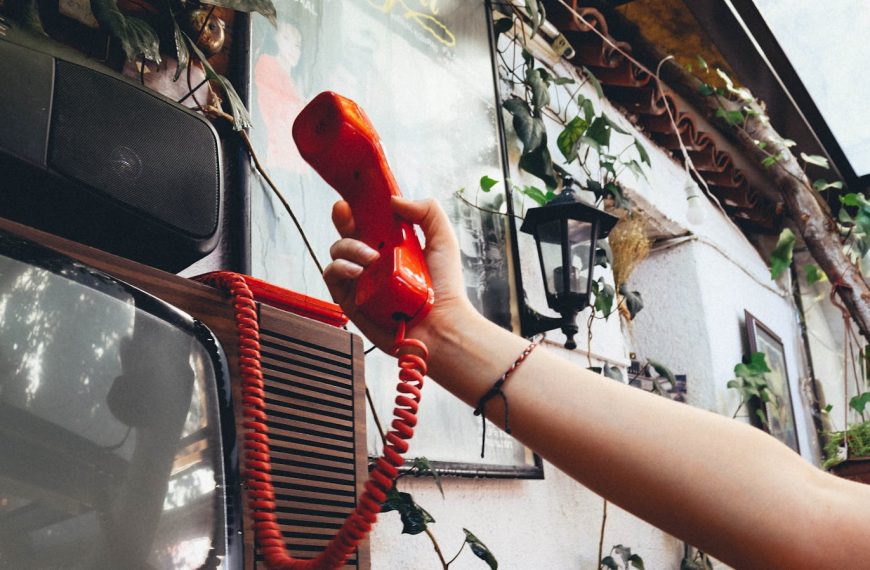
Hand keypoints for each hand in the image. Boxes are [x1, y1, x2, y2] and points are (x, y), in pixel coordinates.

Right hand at [323, 196, 475, 352]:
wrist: (440, 324)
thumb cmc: (445, 288)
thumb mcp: (443, 239)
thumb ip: (426, 211)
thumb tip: (394, 200)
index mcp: (392, 245)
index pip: (368, 221)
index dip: (358, 207)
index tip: (354, 198)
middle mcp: (373, 261)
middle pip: (346, 233)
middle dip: (342, 218)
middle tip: (346, 213)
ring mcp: (361, 280)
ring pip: (337, 252)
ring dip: (349, 247)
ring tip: (372, 259)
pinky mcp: (351, 299)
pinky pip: (332, 276)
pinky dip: (340, 268)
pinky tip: (358, 271)